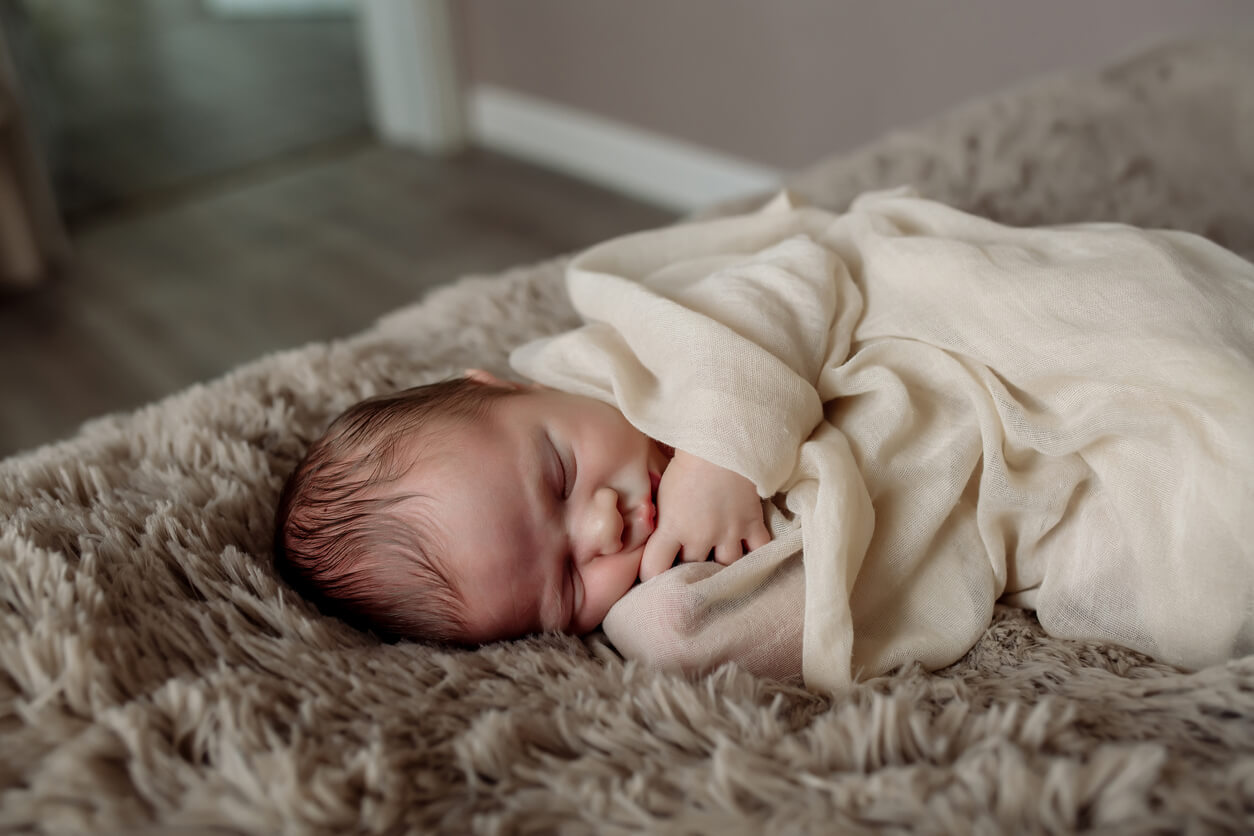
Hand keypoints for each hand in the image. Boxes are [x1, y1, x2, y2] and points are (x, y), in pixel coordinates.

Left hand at [639, 450, 771, 580]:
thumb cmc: (686, 461)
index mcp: (672, 527)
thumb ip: (660, 518)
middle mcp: (700, 537)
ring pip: (725, 566)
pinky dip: (757, 556)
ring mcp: (729, 532)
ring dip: (720, 565)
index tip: (653, 574)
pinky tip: (751, 556)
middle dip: (689, 567)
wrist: (720, 441)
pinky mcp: (751, 524)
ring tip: (718, 561)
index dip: (651, 575)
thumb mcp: (661, 490)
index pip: (653, 568)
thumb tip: (653, 534)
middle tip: (688, 561)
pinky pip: (759, 551)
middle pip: (692, 569)